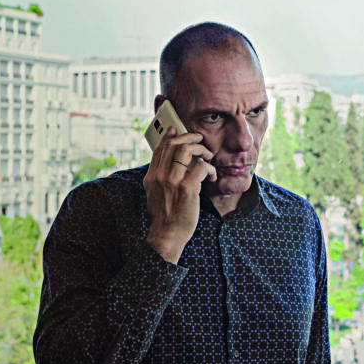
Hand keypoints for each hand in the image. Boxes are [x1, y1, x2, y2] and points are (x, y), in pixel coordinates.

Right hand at [143, 127, 216, 263]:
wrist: (167, 235)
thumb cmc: (165, 216)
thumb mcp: (154, 194)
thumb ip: (159, 178)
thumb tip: (165, 166)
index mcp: (152, 176)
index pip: (160, 148)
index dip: (169, 136)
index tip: (176, 129)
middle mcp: (160, 176)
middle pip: (173, 144)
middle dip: (189, 137)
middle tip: (199, 139)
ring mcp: (173, 181)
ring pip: (186, 149)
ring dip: (201, 149)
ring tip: (207, 155)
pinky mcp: (187, 188)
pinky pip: (200, 166)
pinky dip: (209, 167)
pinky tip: (211, 175)